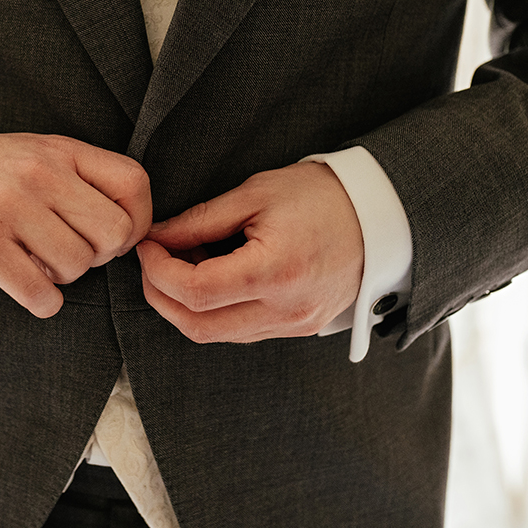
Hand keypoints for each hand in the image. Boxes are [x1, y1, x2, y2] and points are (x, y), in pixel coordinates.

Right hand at [0, 133, 151, 317]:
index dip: (138, 221)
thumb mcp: (36, 154)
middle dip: (100, 255)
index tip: (114, 237)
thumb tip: (132, 232)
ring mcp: (8, 207)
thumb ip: (81, 180)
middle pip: (114, 233)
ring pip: (77, 266)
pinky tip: (28, 287)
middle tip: (71, 253)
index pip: (134, 184)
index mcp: (59, 151)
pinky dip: (42, 301)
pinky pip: (39, 292)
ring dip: (63, 278)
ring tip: (37, 262)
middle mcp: (38, 174)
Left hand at [136, 162, 362, 342]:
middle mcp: (285, 310)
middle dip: (162, 296)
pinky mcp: (298, 329)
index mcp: (275, 271)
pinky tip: (213, 275)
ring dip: (186, 305)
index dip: (158, 271)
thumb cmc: (320, 196)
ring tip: (186, 261)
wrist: (380, 216)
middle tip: (151, 261)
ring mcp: (293, 325)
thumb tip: (157, 237)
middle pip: (198, 326)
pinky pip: (241, 331)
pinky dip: (215, 309)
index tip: (147, 245)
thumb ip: (201, 220)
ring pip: (217, 334)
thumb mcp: (256, 193)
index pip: (195, 291)